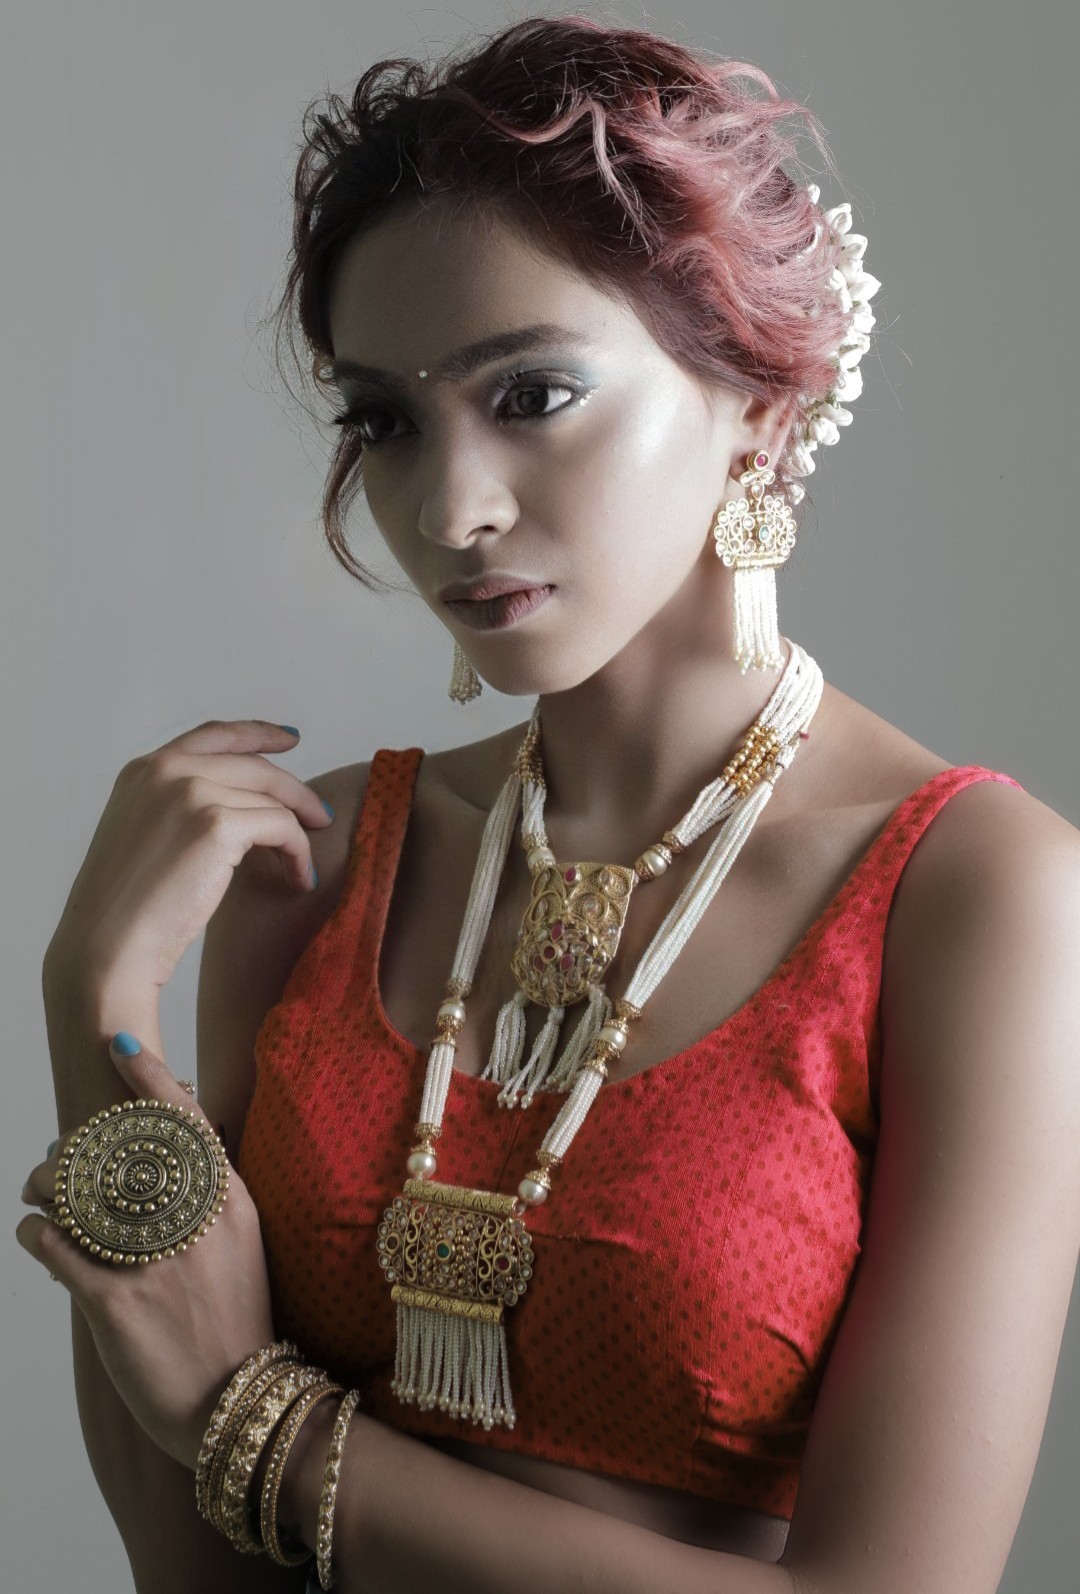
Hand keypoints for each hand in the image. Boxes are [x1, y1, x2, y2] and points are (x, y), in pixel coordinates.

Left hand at [16, 1034, 276, 1471]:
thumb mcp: (246, 1245)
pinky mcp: (115, 1303)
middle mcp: (192, 1221)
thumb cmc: (242, 1323)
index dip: (147, 1075)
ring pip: (78, 1192)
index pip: (184, 1118)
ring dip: (46, 1186)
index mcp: (229, 1201)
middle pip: (119, 1150)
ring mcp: (153, 1261)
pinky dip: (33, 1233)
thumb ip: (215, 1200)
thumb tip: (182, 1155)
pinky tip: (31, 1235)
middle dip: (77, 1146)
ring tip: (38, 1197)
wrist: (246, 1403)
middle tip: (60, 1157)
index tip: (118, 1042)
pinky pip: (56, 1247)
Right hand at [46, 719, 332, 994]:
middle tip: (321, 815)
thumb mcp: (143, 836)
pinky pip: (282, 828)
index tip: (290, 739)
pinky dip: (299, 855)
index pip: (213, 736)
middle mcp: (165, 771)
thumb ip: (177, 808)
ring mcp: (191, 793)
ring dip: (298, 835)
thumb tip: (236, 804)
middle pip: (254, 766)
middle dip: (295, 791)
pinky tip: (300, 880)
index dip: (258, 733)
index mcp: (143, 771)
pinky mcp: (217, 825)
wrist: (106, 947)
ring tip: (303, 868)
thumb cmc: (124, 910)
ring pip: (272, 801)